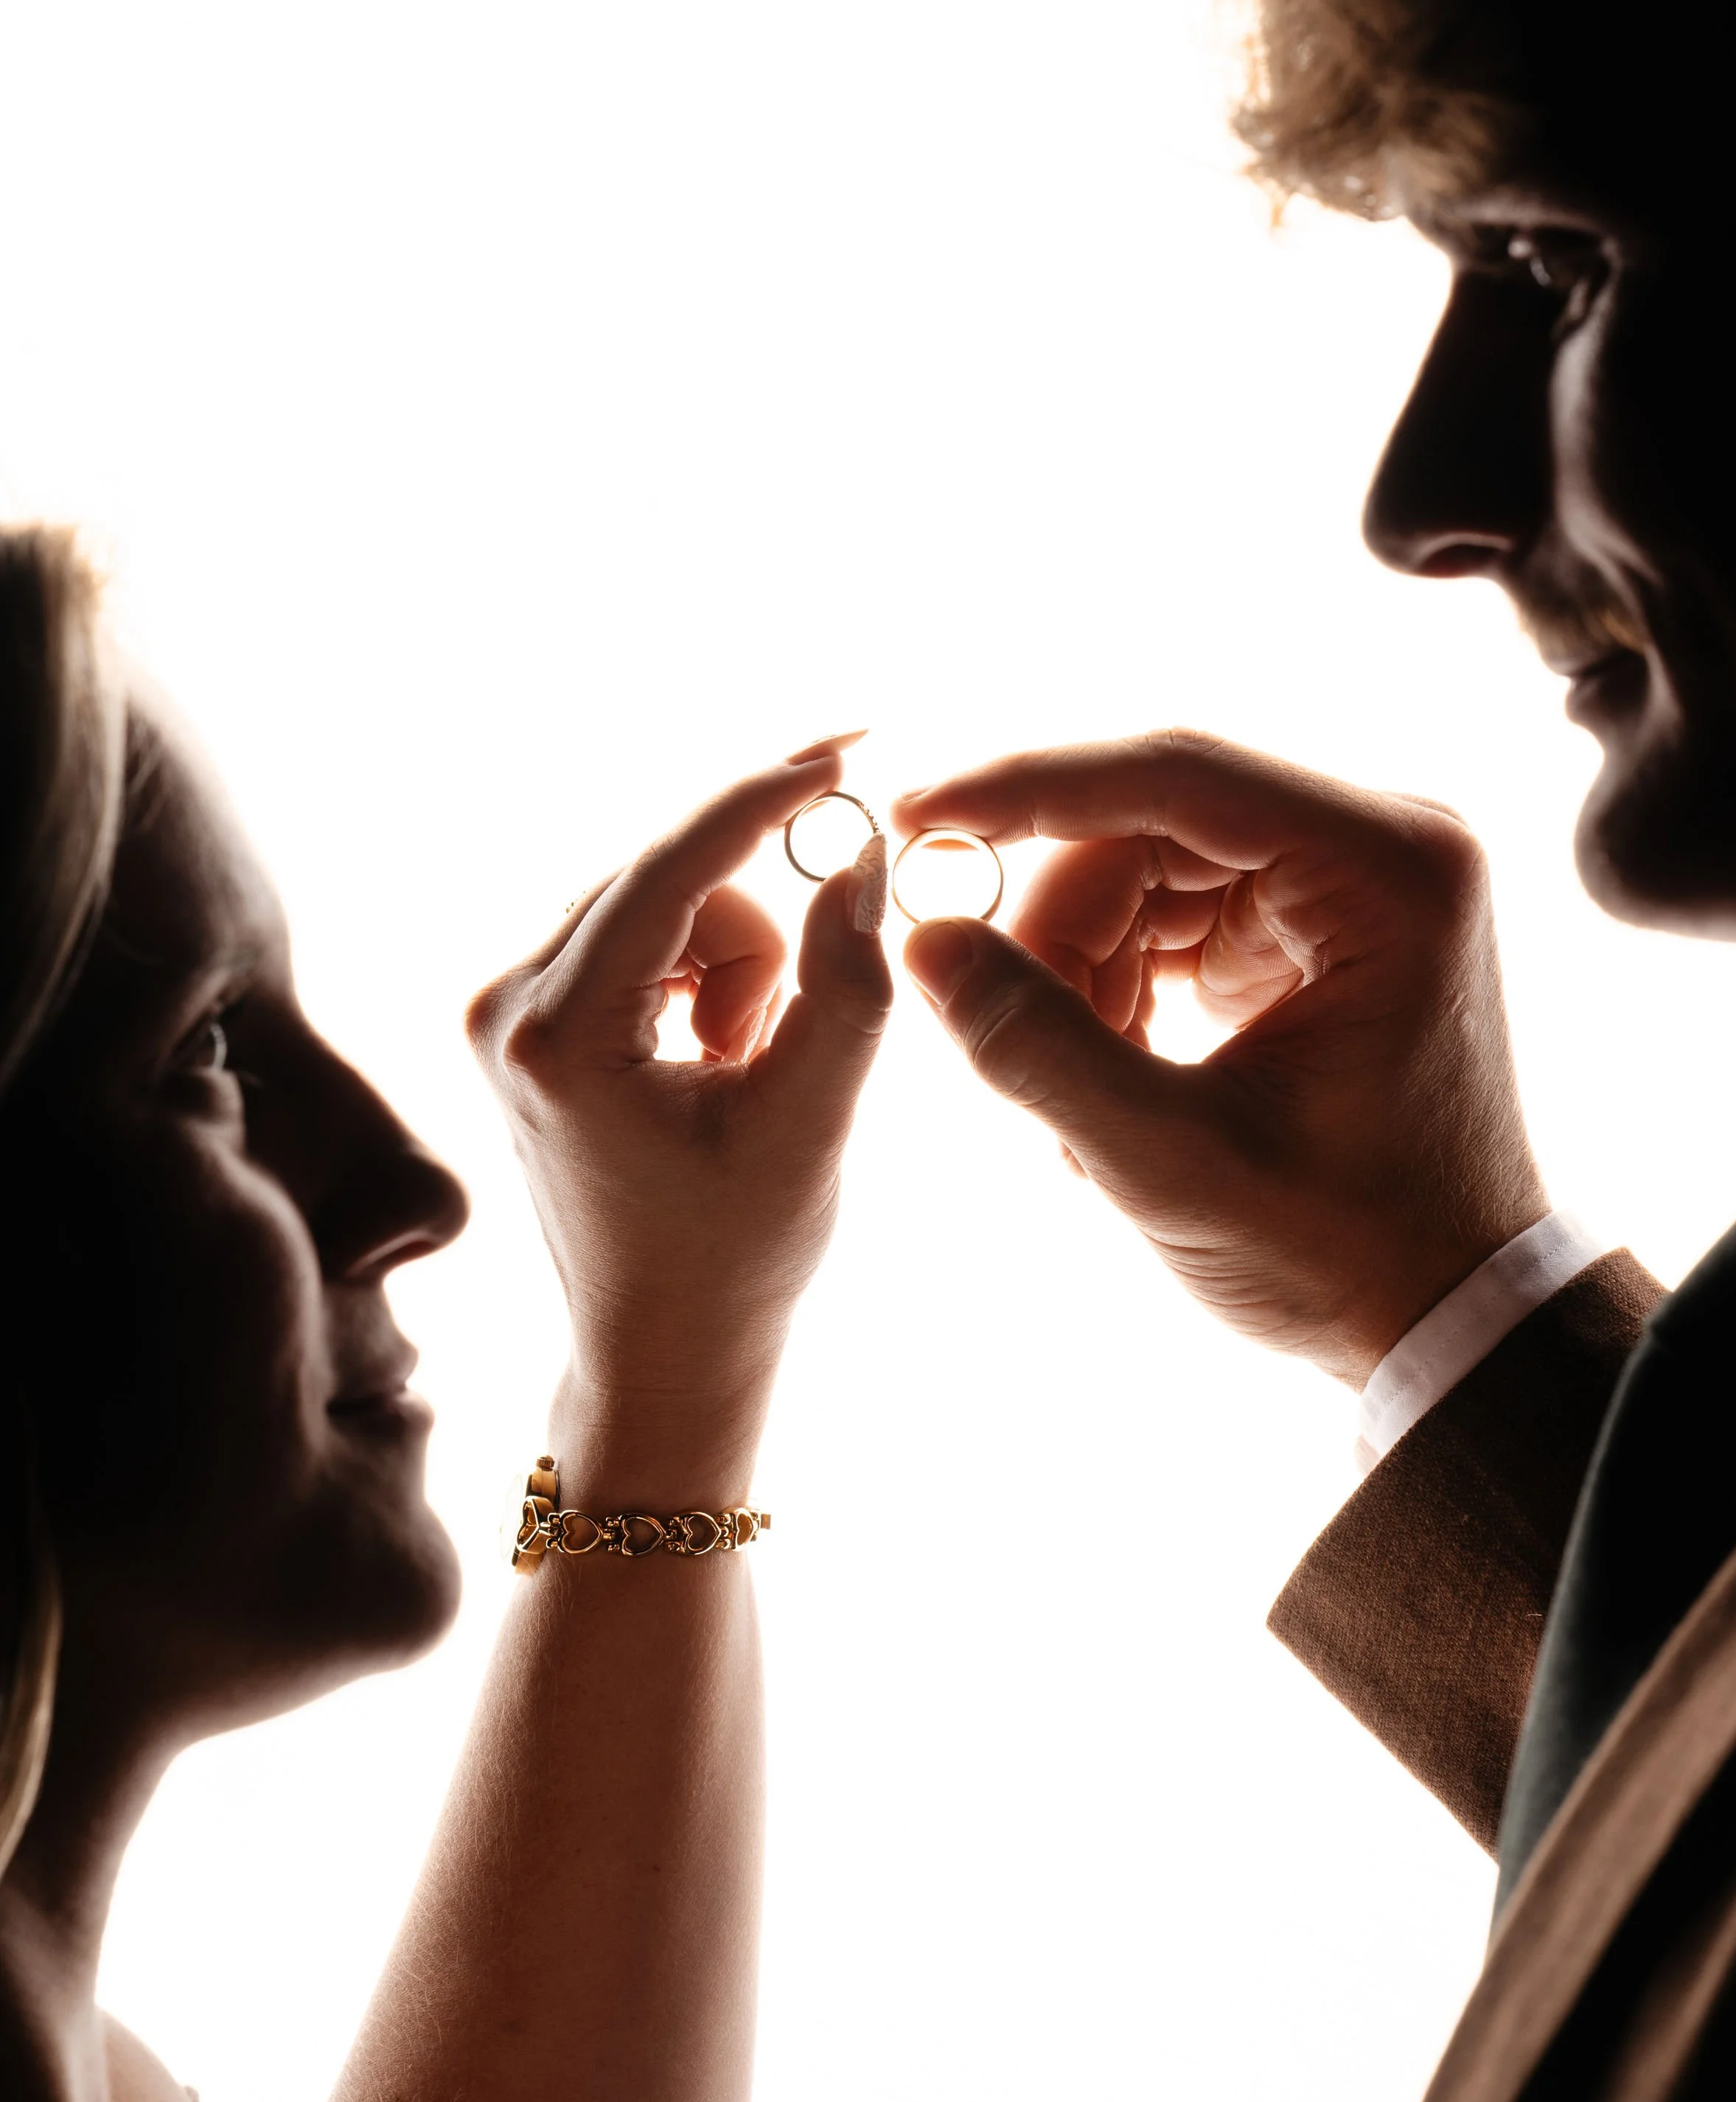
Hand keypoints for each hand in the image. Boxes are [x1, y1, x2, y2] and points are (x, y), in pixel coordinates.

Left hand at [468, 744, 891, 1482]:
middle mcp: (508, 1004)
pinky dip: (703, 978)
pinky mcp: (528, 1016)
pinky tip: (714, 1061)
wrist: (661, 1352)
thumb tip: (861, 855)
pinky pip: (643, 934)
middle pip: (670, 878)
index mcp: (559, 1035)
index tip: (847, 749)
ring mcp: (509, 1008)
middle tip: (779, 1039)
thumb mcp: (809, 1121)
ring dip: (735, 966)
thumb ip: (844, 984)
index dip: (765, 798)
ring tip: (742, 1070)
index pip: (671, 867)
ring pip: (665, 902)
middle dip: (756, 940)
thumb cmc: (733, 1261)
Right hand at [894, 730, 1547, 1385]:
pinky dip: (1117, 989)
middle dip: (1061, 932)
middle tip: (1005, 1038)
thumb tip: (920, 945)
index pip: (1174, 777)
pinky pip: (1171, 918)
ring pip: (1144, 874)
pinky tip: (1111, 1075)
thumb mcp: (1176, 1163)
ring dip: (1081, 971)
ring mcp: (1346, 888)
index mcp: (1388, 871)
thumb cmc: (1348, 1254)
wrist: (1448, 1320)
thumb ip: (1042, 1050)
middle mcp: (1380, 848)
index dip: (1029, 789)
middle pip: (1148, 828)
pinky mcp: (1313, 931)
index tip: (916, 815)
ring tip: (1079, 1098)